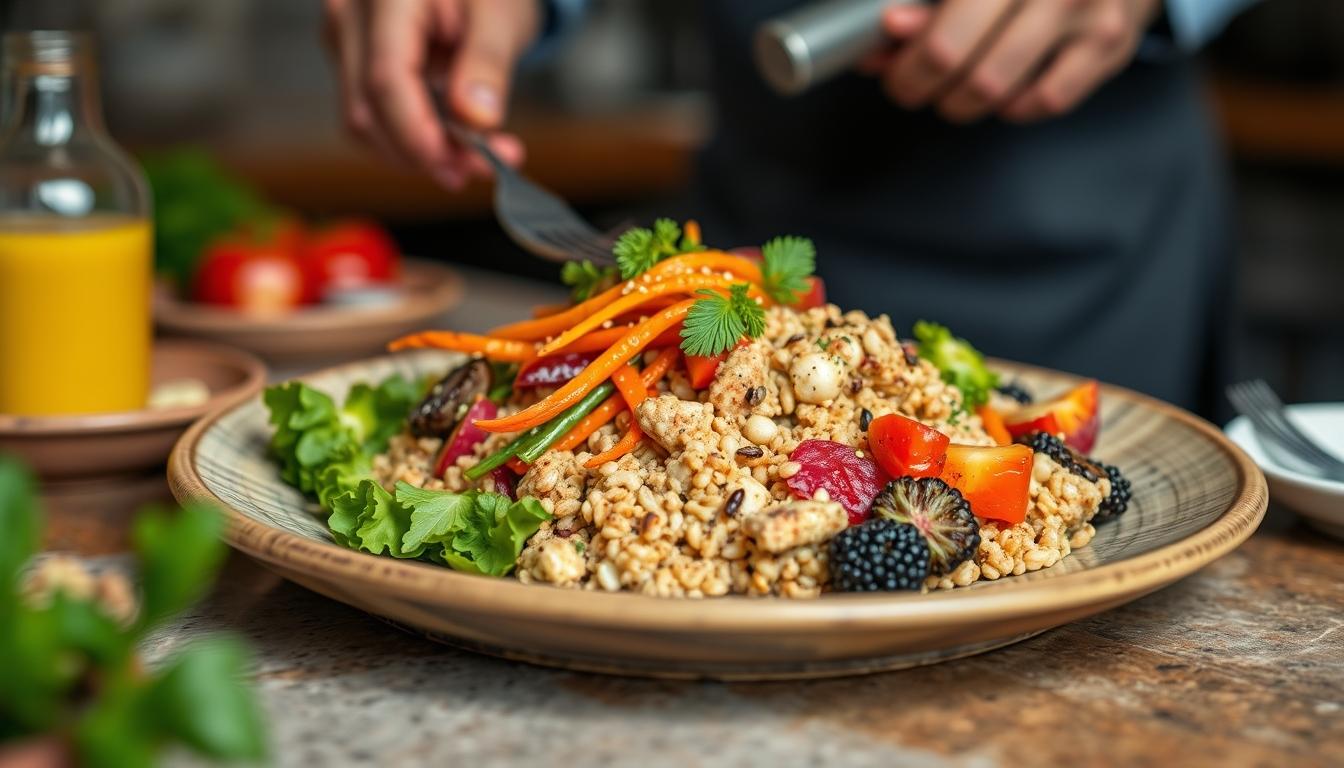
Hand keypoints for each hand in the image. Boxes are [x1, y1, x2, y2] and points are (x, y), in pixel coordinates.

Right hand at [322, 0, 540, 188]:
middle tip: (489, 165)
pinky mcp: (351, 60)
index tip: (462, 165)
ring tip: (478, 156)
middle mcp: (349, 16)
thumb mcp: (500, 14)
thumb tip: (477, 120)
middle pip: (369, 109)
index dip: (419, 134)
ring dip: (420, 153)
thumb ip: (488, 63)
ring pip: (365, 122)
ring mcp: (343, 39)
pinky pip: (373, 115)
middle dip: (427, 153)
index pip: (385, 80)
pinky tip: (454, 141)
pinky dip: (412, 138)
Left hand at [872, 0, 1161, 122]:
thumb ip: (929, 0)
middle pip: (964, 67)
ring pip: (998, 90)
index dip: (906, 62)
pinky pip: (1048, 100)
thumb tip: (887, 34)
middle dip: (924, 86)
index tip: (892, 68)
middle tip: (912, 84)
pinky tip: (1005, 86)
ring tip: (954, 84)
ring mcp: (1089, 15)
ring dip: (962, 101)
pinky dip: (1015, 104)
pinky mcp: (1113, 45)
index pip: (943, 38)